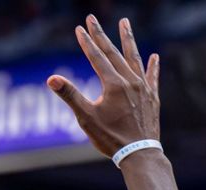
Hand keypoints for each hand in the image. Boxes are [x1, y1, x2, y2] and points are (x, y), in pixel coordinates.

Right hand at [47, 16, 159, 157]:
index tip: (79, 28)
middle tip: (92, 19)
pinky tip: (154, 56)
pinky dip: (152, 66)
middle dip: (101, 35)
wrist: (140, 154)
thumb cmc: (111, 138)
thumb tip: (52, 78)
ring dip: (128, 40)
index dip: (87, 43)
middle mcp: (130, 81)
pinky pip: (152, 76)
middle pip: (113, 52)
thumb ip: (70, 95)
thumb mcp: (86, 118)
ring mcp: (144, 88)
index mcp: (114, 84)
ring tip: (124, 22)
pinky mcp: (153, 97)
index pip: (97, 57)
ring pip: (134, 58)